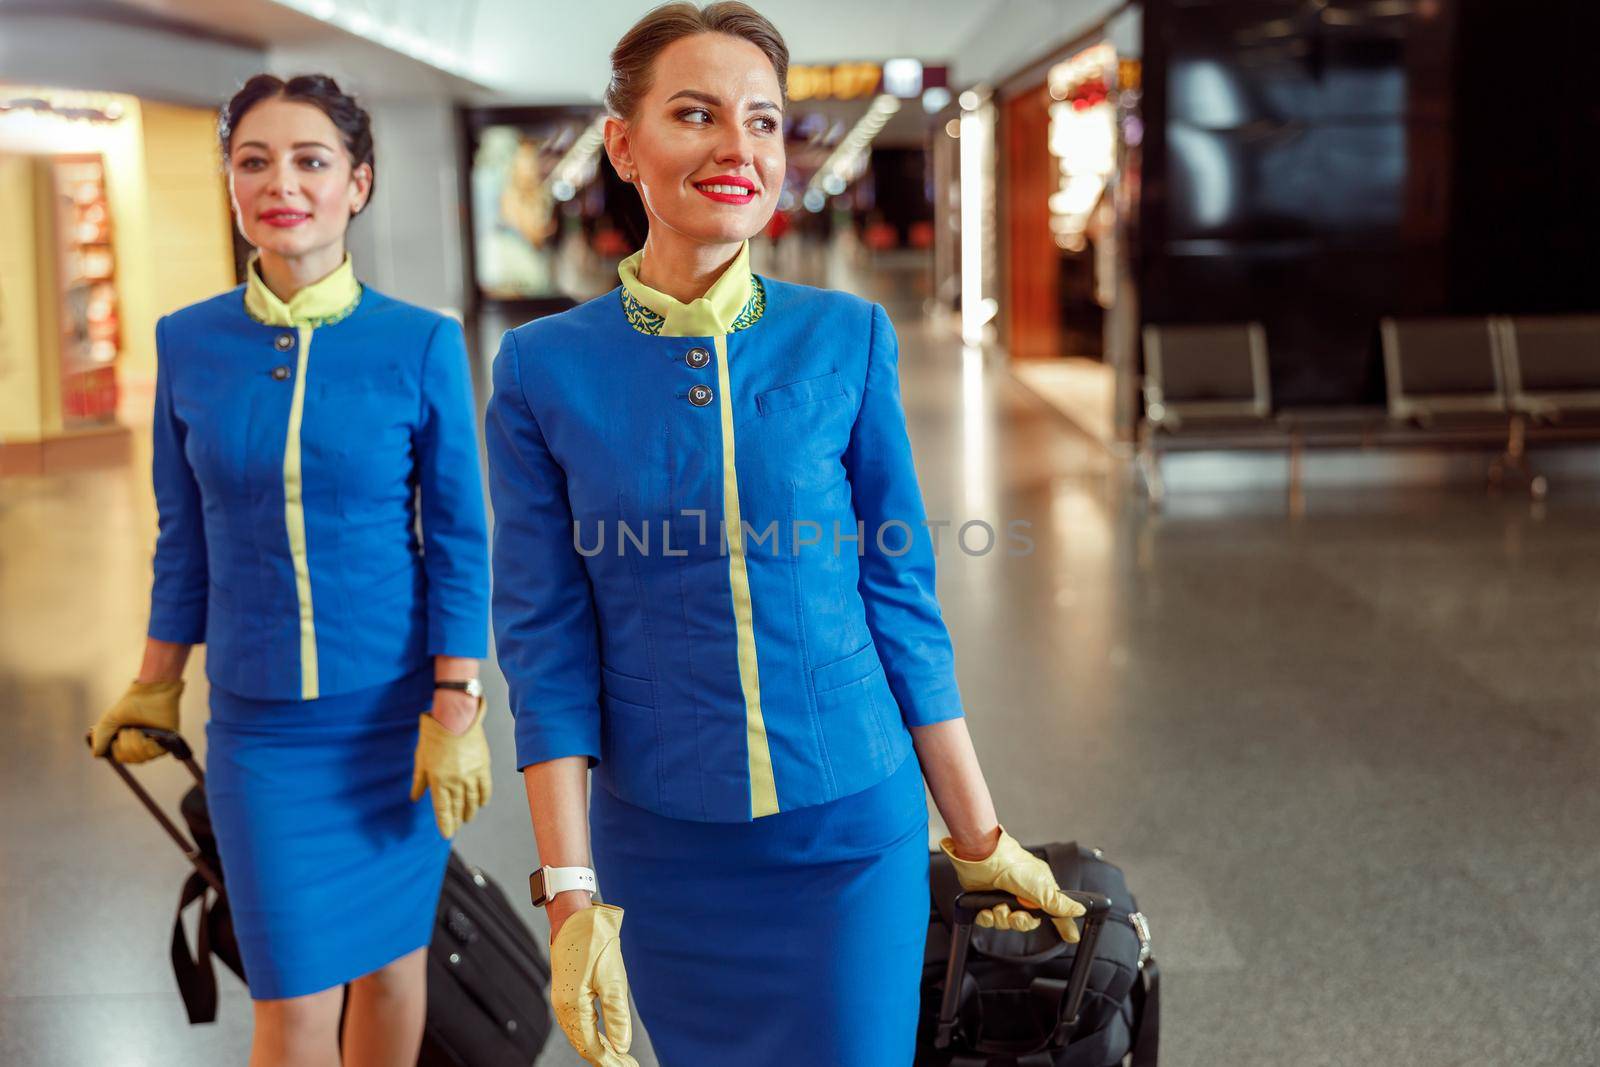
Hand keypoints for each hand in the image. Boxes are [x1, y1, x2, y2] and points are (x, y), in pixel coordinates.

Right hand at [90, 680, 182, 762]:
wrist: (150, 691)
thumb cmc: (131, 703)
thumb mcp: (110, 720)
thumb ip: (101, 737)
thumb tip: (96, 755)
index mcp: (127, 740)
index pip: (121, 758)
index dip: (117, 751)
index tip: (117, 737)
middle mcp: (141, 743)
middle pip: (131, 759)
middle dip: (126, 746)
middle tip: (128, 730)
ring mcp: (155, 742)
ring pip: (142, 758)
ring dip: (135, 745)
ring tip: (136, 730)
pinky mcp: (167, 740)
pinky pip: (156, 753)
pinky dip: (148, 746)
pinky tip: (146, 736)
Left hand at [410, 697, 491, 838]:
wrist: (455, 717)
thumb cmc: (433, 736)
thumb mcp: (421, 758)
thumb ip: (419, 780)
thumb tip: (415, 798)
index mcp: (438, 780)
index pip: (442, 809)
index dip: (445, 823)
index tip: (446, 834)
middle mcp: (455, 781)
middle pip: (457, 806)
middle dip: (456, 820)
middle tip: (456, 828)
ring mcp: (471, 774)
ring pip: (472, 799)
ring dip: (470, 811)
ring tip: (468, 818)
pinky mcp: (483, 766)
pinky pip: (485, 787)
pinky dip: (483, 797)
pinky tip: (481, 804)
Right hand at [549, 903, 636, 1065]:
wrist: (575, 916)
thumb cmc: (593, 940)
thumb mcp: (613, 979)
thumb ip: (616, 1016)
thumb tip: (622, 1045)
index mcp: (572, 1006)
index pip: (592, 1046)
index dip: (610, 1061)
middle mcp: (563, 1006)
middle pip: (584, 1045)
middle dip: (606, 1059)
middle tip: (626, 1065)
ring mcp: (562, 1000)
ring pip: (579, 1036)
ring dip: (598, 1049)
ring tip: (617, 1057)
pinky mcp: (565, 992)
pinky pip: (576, 1023)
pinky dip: (590, 1035)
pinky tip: (602, 1038)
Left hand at [940, 826, 1086, 942]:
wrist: (983, 856)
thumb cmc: (1013, 864)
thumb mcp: (1042, 887)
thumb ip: (1059, 903)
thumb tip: (1080, 910)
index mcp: (1039, 889)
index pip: (1054, 911)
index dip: (1062, 924)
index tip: (1071, 937)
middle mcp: (1021, 893)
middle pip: (1027, 922)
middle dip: (1021, 922)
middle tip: (1017, 915)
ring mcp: (1002, 896)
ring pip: (1006, 923)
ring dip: (1002, 918)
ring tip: (1000, 907)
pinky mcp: (984, 899)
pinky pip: (988, 920)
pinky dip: (987, 918)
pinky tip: (987, 910)